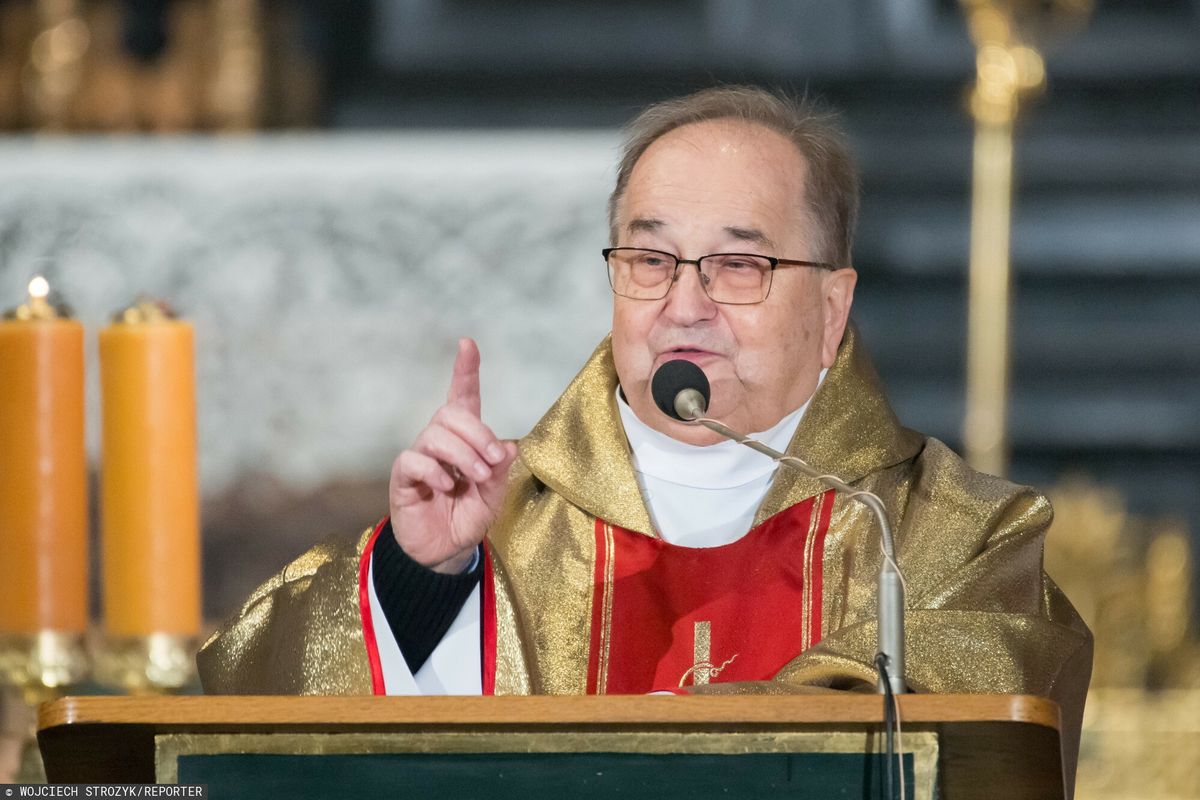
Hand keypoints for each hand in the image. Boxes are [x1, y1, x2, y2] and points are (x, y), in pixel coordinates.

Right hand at [388, 338, 518, 573]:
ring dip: (463, 455)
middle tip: (494, 461)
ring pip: (436, 435)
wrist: (444, 551)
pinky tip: (447, 487)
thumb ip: (500, 472)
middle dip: (478, 434)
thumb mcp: (493, 496)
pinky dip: (436, 472)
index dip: (465, 370)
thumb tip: (509, 446)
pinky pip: (415, 460)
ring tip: (476, 479)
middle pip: (451, 413)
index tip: (467, 344)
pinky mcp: (404, 477)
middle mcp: (439, 441)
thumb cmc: (467, 517)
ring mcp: (419, 457)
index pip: (462, 397)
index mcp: (464, 439)